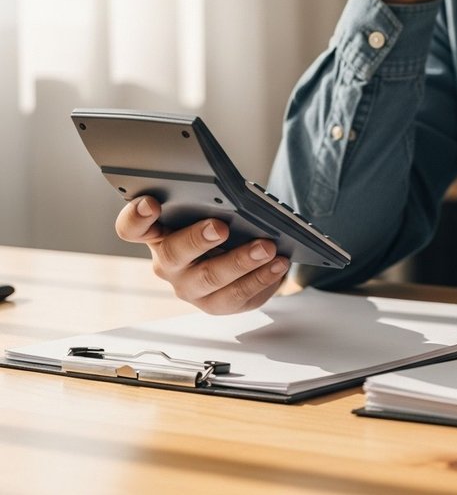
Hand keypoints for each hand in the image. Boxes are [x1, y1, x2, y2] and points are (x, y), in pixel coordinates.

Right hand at [115, 196, 289, 313]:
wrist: (237, 260)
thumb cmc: (218, 228)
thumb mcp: (209, 214)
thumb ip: (209, 206)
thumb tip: (233, 199)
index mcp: (157, 235)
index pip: (132, 228)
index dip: (136, 217)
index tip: (151, 203)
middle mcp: (168, 264)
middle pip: (174, 254)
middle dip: (198, 240)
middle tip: (220, 228)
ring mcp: (189, 288)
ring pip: (210, 278)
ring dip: (240, 262)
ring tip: (265, 248)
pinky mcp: (215, 305)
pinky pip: (237, 296)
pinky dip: (261, 278)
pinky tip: (277, 264)